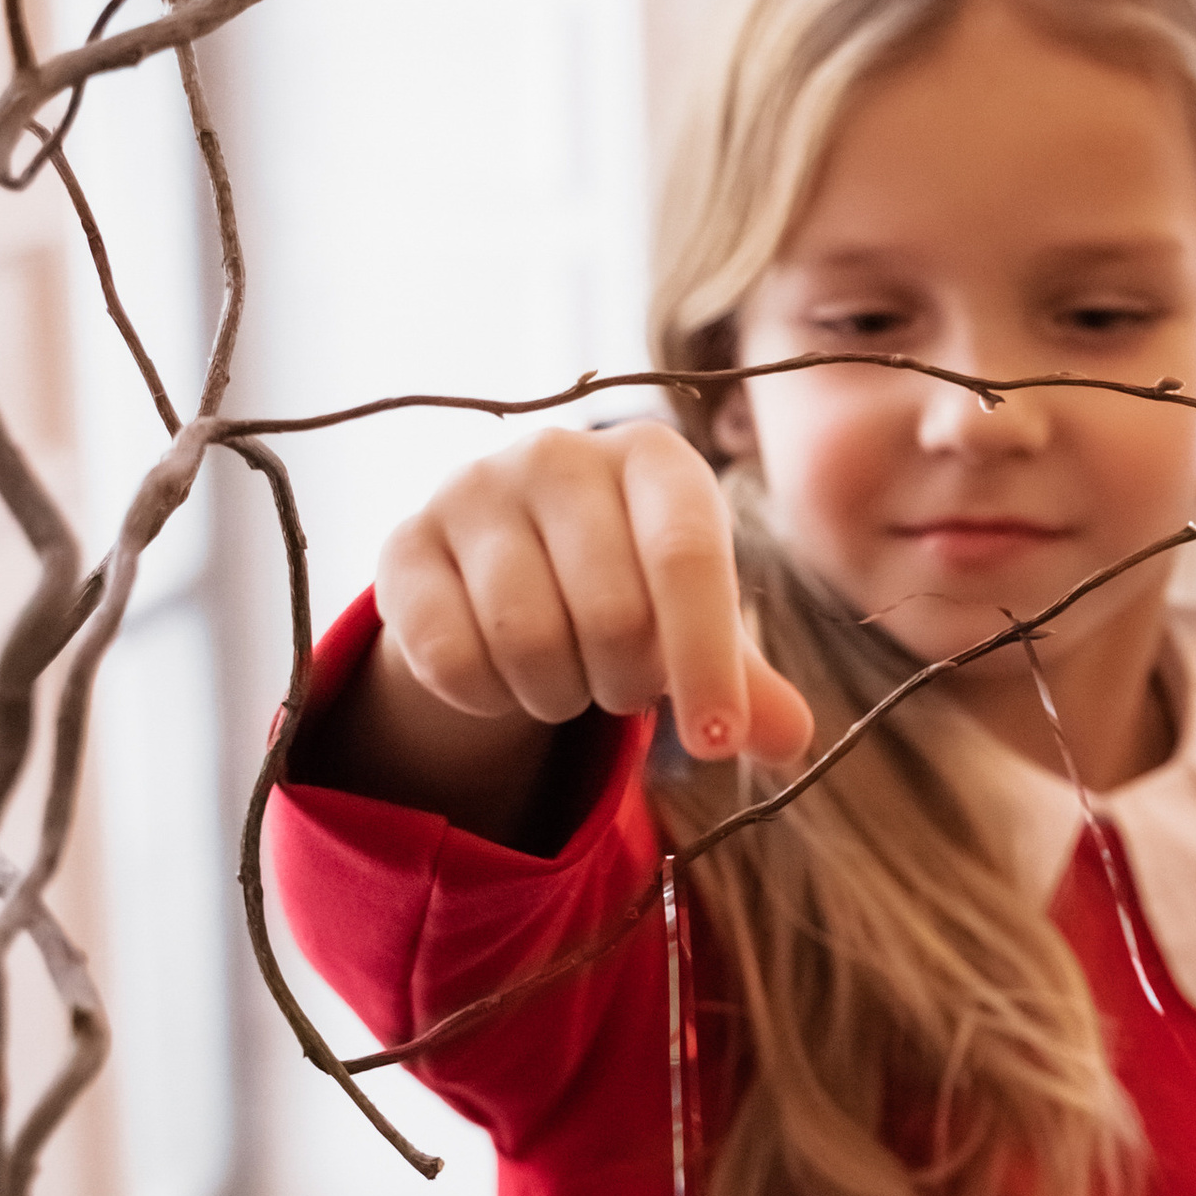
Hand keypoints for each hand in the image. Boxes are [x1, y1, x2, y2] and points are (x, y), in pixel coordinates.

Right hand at [305, 426, 811, 837]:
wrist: (510, 560)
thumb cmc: (629, 586)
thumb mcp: (694, 623)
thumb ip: (745, 683)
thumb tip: (791, 742)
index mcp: (653, 455)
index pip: (687, 558)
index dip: (706, 661)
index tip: (717, 741)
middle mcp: (558, 453)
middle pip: (611, 614)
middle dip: (626, 684)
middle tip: (621, 684)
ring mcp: (472, 491)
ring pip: (529, 643)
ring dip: (558, 697)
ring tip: (567, 676)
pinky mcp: (405, 545)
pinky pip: (452, 660)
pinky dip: (488, 699)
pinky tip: (501, 677)